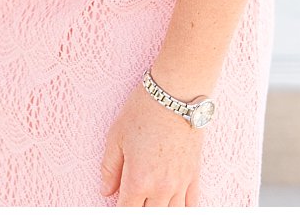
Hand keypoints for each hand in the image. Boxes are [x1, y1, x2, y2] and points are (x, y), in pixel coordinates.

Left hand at [101, 86, 202, 205]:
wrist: (176, 96)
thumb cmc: (142, 112)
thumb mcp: (116, 137)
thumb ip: (109, 168)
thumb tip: (105, 191)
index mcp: (139, 179)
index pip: (127, 210)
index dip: (118, 210)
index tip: (113, 205)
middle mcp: (162, 187)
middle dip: (138, 211)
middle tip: (130, 200)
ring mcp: (181, 184)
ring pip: (172, 213)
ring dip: (158, 210)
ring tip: (148, 202)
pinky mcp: (195, 176)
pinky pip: (193, 205)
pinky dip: (182, 209)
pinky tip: (171, 205)